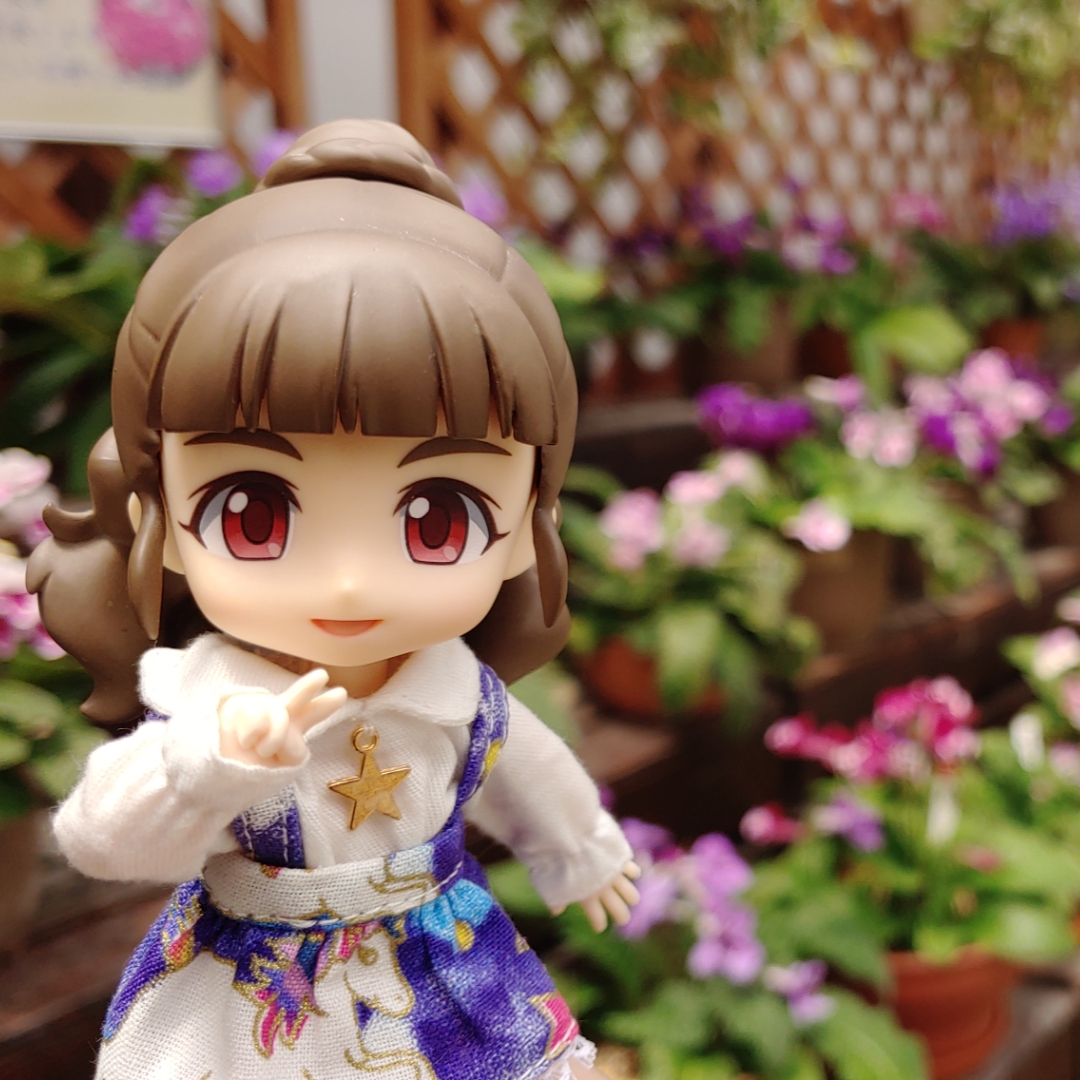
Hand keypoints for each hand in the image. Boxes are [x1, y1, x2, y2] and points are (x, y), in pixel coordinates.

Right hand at [219, 669, 346, 767]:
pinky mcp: (235, 703)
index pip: (309, 714)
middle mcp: (274, 715)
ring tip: (257, 750)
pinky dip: (252, 732)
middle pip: (295, 698)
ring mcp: (256, 708)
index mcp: (289, 731)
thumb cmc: (246, 775)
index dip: (324, 703)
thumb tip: (286, 727)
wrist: (210, 779)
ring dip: (272, 738)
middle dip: (309, 687)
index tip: (342, 693)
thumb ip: (290, 745)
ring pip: (279, 714)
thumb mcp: (280, 766)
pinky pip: (256, 713)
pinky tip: (243, 741)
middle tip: (323, 675)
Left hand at [552, 861, 641, 932]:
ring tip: (630, 898)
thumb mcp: (553, 882)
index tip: (599, 927)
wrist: (573, 836)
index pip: (598, 919)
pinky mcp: (621, 860)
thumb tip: (555, 912)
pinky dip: (632, 872)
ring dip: (630, 897)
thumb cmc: (560, 860)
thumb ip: (557, 898)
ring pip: (631, 895)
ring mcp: (614, 876)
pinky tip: (631, 873)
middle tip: (622, 918)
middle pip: (620, 912)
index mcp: (587, 898)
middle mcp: (604, 890)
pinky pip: (633, 870)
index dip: (599, 924)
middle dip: (622, 916)